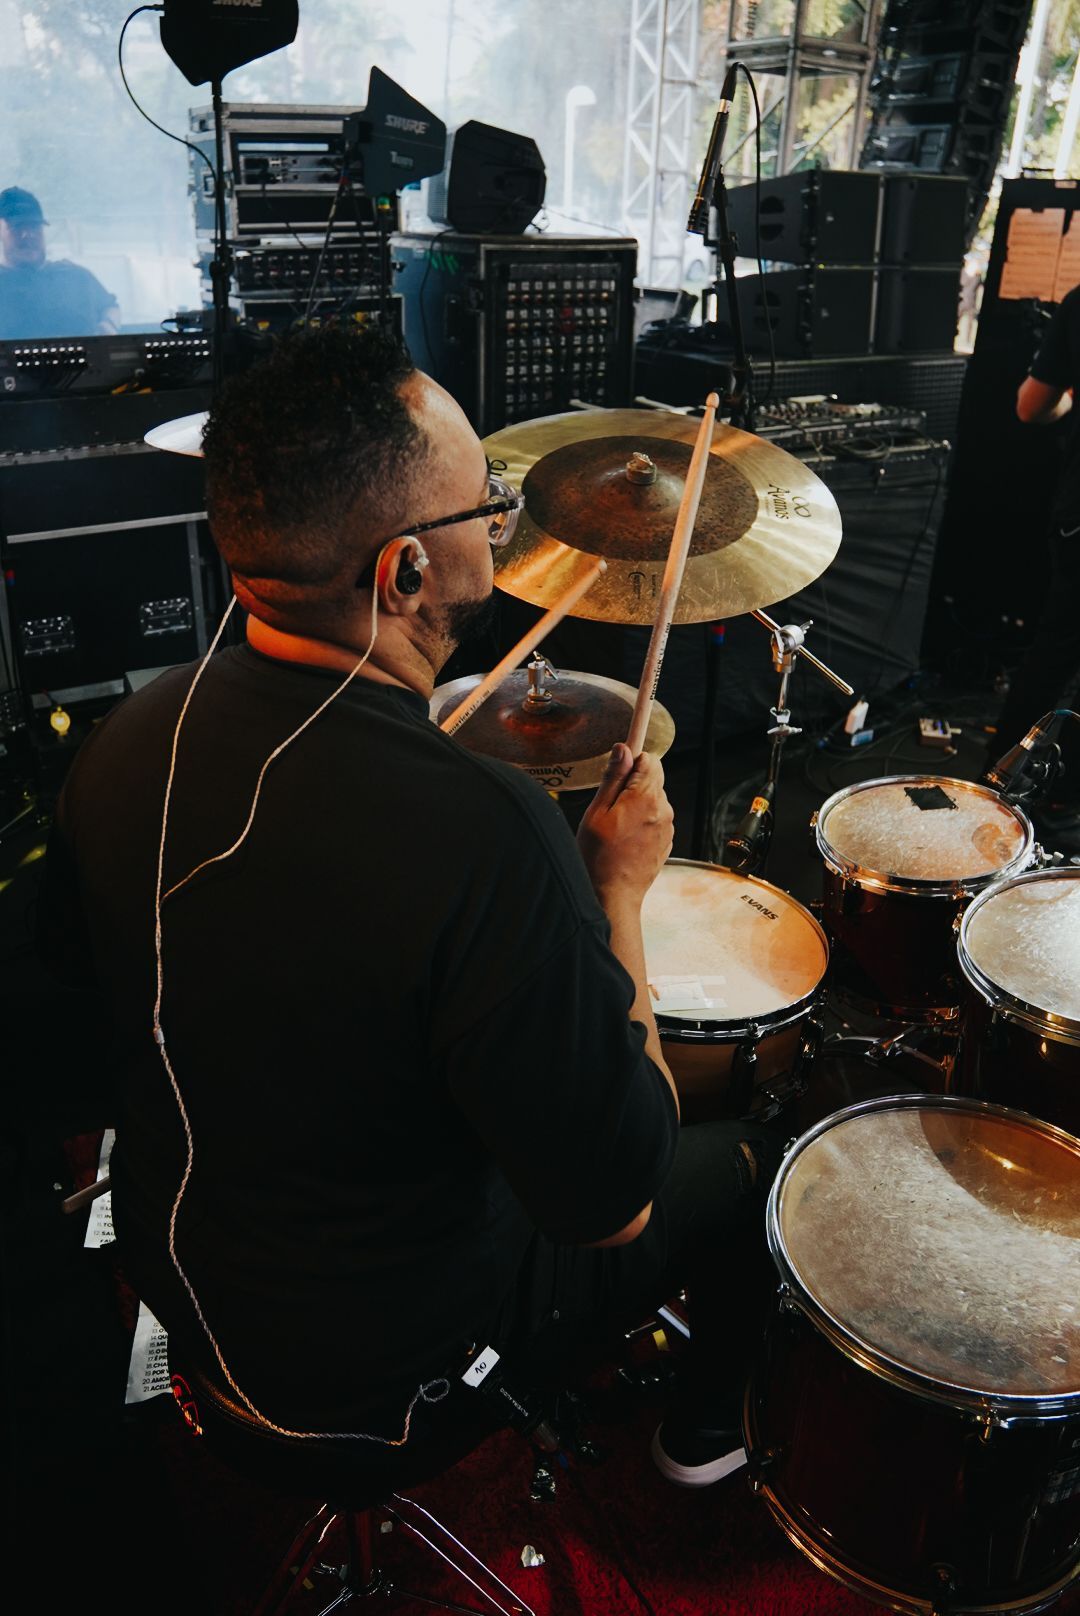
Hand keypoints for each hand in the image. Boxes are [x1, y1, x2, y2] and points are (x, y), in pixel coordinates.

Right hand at [577, 744, 674, 906]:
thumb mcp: (597, 812)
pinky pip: (655, 818)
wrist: (613, 895)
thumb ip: (613, 777)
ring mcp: (667, 827)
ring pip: (654, 799)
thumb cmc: (599, 857)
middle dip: (632, 785)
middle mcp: (663, 810)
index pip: (650, 759)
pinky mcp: (667, 840)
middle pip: (653, 779)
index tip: (617, 772)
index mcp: (645, 798)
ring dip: (637, 805)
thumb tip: (623, 749)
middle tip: (610, 807)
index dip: (631, 762)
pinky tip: (626, 839)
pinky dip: (642, 822)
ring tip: (616, 827)